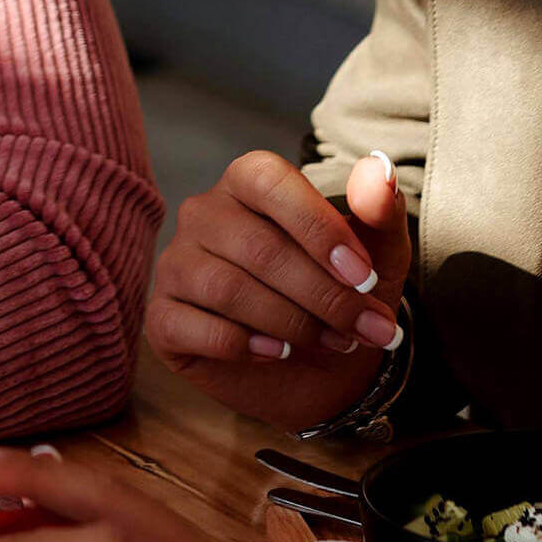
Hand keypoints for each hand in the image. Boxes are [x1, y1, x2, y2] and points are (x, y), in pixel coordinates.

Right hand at [144, 150, 410, 431]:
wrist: (322, 370)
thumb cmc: (344, 296)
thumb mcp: (378, 256)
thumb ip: (379, 209)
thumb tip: (377, 170)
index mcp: (248, 182)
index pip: (267, 181)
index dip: (317, 227)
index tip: (363, 277)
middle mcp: (203, 214)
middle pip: (257, 247)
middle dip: (322, 295)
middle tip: (366, 328)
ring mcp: (176, 264)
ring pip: (227, 289)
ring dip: (291, 323)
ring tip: (331, 342)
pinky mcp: (161, 317)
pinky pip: (192, 326)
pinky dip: (243, 345)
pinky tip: (275, 353)